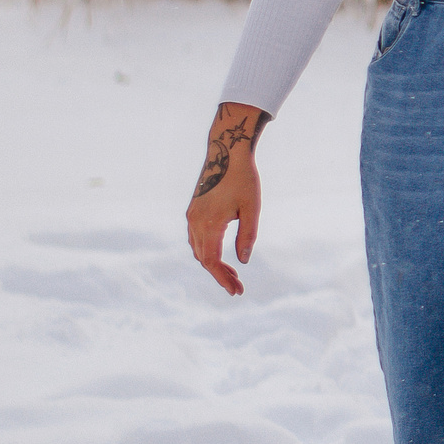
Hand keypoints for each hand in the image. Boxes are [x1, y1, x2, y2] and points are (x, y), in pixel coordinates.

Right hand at [187, 103, 269, 295]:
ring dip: (212, 264)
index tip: (237, 291)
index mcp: (209, 224)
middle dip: (220, 275)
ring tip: (232, 274)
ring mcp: (191, 216)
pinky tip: (219, 255)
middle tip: (238, 287)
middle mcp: (195, 223)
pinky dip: (206, 251)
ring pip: (198, 250)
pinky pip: (196, 239)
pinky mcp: (192, 211)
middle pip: (203, 259)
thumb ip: (247, 236)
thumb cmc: (244, 179)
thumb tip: (243, 262)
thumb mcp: (252, 209)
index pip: (212, 262)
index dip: (223, 279)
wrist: (226, 151)